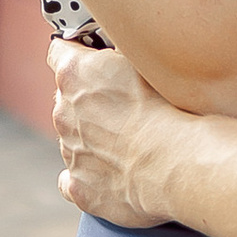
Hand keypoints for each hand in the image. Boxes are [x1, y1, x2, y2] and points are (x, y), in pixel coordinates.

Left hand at [51, 40, 175, 228]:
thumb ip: (122, 53)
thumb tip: (122, 49)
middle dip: (91, 101)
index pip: (59, 51)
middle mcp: (63, 112)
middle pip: (67, 99)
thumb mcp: (148, 59)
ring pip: (74, 138)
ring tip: (133, 143)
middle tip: (128, 107)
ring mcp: (69, 152)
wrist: (177, 162)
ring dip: (95, 138)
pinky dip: (91, 176)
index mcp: (74, 74)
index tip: (92, 57)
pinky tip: (114, 174)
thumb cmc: (171, 107)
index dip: (77, 53)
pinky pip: (76, 179)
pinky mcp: (80, 187)